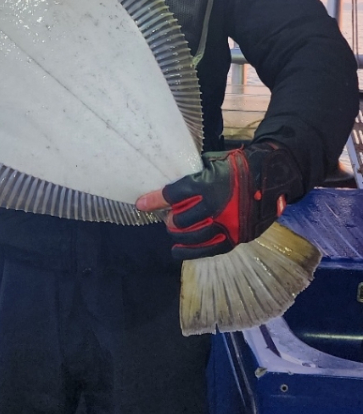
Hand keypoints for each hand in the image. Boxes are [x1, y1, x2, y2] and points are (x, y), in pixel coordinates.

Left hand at [135, 142, 303, 260]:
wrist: (272, 179)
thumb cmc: (240, 167)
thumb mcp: (215, 162)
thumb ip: (194, 174)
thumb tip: (173, 186)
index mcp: (208, 184)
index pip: (174, 195)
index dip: (155, 200)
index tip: (141, 204)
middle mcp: (215, 207)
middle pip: (180, 218)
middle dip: (170, 217)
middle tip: (169, 215)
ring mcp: (225, 225)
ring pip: (191, 236)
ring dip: (178, 233)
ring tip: (175, 229)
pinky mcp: (234, 238)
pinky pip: (206, 249)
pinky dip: (189, 251)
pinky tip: (178, 250)